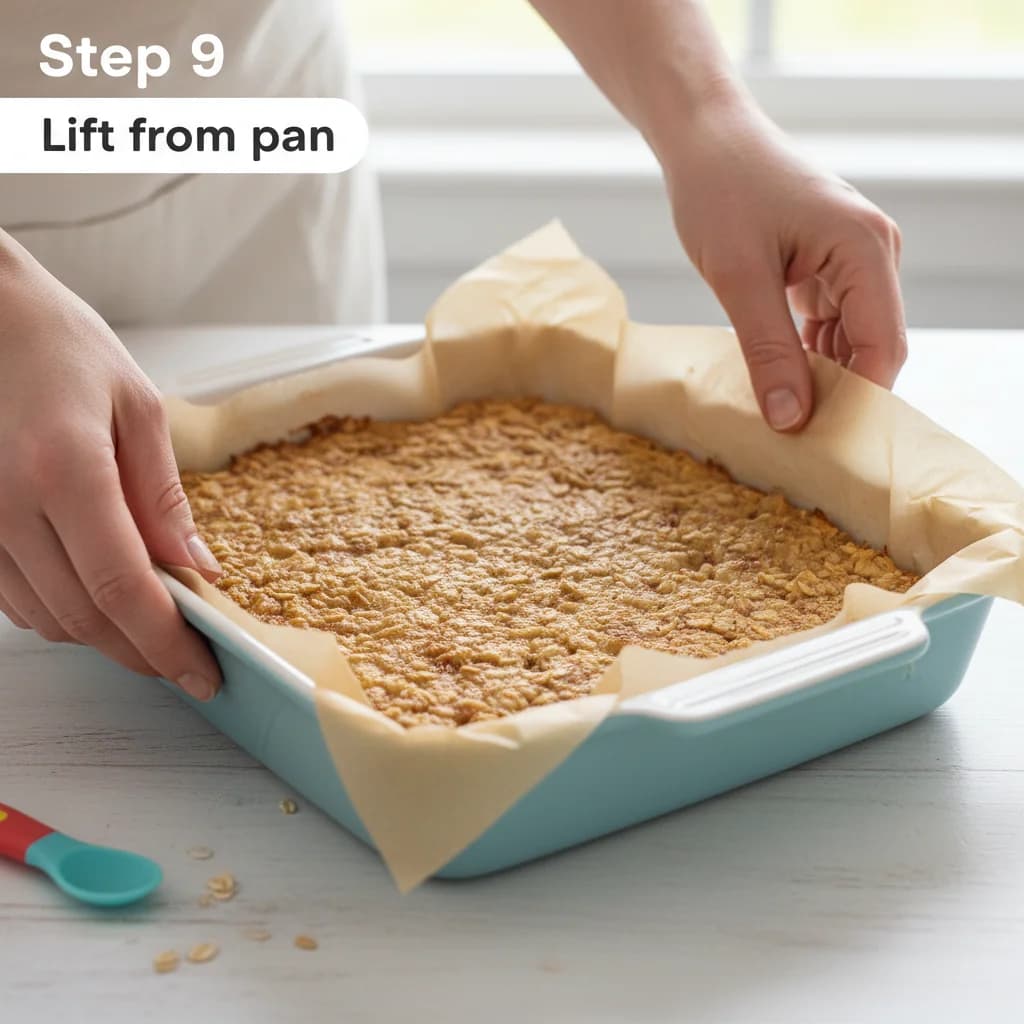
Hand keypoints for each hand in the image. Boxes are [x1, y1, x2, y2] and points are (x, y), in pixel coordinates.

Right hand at [0, 236, 221, 699]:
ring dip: (103, 637)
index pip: (124, 588)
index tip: (204, 673)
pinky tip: (97, 596)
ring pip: (44, 618)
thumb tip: (196, 571)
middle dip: (142, 652)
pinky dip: (62, 612)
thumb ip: (164, 497)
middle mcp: (6, 505)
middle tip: (187, 661)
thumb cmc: (59, 344)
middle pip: (84, 617)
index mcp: (65, 469)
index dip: (167, 644)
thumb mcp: (137, 406)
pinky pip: (11, 598)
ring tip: (151, 628)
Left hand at [663, 92, 906, 430]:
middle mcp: (873, 253)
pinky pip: (828, 324)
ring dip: (820, 379)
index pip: (882, 346)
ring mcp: (852, 259)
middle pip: (871, 347)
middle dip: (839, 395)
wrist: (704, 140)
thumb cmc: (720, 192)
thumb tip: (792, 420)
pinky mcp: (827, 266)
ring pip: (849, 340)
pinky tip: (778, 383)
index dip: (859, 402)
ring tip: (784, 421)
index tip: (825, 446)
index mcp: (865, 248)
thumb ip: (768, 351)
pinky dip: (805, 355)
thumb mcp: (739, 279)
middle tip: (798, 443)